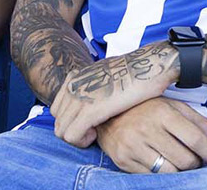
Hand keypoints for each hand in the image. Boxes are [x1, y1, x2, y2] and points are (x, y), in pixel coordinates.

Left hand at [51, 42, 178, 146]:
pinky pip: (71, 135)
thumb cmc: (135, 73)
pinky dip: (82, 141)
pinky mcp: (89, 110)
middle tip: (93, 131)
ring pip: (61, 131)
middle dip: (73, 130)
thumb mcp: (106, 75)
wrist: (149, 66)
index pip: (57, 108)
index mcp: (75, 77)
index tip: (90, 121)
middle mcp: (73, 86)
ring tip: (96, 133)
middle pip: (57, 121)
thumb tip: (94, 99)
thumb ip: (94, 86)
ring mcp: (78, 97)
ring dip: (77, 138)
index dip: (71, 120)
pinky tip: (97, 134)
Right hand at [96, 98, 206, 173]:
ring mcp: (133, 146)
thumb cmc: (145, 109)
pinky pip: (152, 177)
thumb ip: (198, 123)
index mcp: (162, 112)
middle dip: (196, 163)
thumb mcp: (172, 107)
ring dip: (181, 171)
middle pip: (185, 159)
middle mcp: (147, 129)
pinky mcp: (123, 160)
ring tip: (179, 162)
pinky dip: (162, 174)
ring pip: (170, 172)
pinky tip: (162, 163)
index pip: (194, 138)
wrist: (107, 113)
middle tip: (195, 159)